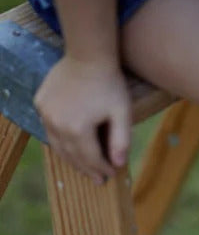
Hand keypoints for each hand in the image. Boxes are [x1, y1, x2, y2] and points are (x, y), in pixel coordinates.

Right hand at [34, 55, 130, 184]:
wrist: (88, 55)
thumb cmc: (109, 84)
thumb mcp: (122, 113)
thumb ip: (121, 140)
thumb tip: (118, 165)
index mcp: (77, 128)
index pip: (91, 158)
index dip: (102, 169)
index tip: (111, 175)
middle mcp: (57, 124)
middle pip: (72, 155)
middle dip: (87, 169)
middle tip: (98, 179)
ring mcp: (46, 113)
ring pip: (58, 145)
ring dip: (71, 158)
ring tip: (84, 168)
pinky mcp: (41, 103)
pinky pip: (49, 129)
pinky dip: (60, 141)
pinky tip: (70, 146)